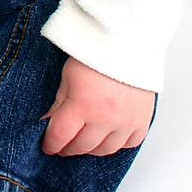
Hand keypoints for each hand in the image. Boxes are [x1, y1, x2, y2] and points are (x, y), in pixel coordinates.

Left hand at [40, 56, 154, 155]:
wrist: (129, 40)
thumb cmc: (97, 52)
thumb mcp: (68, 76)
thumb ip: (59, 104)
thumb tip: (49, 124)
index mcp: (82, 105)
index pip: (61, 137)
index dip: (51, 144)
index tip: (48, 145)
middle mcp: (105, 118)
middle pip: (82, 147)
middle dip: (69, 148)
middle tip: (64, 145)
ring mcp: (126, 121)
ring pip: (105, 150)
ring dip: (91, 149)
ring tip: (84, 142)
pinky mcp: (143, 119)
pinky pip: (130, 144)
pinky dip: (118, 144)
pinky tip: (109, 137)